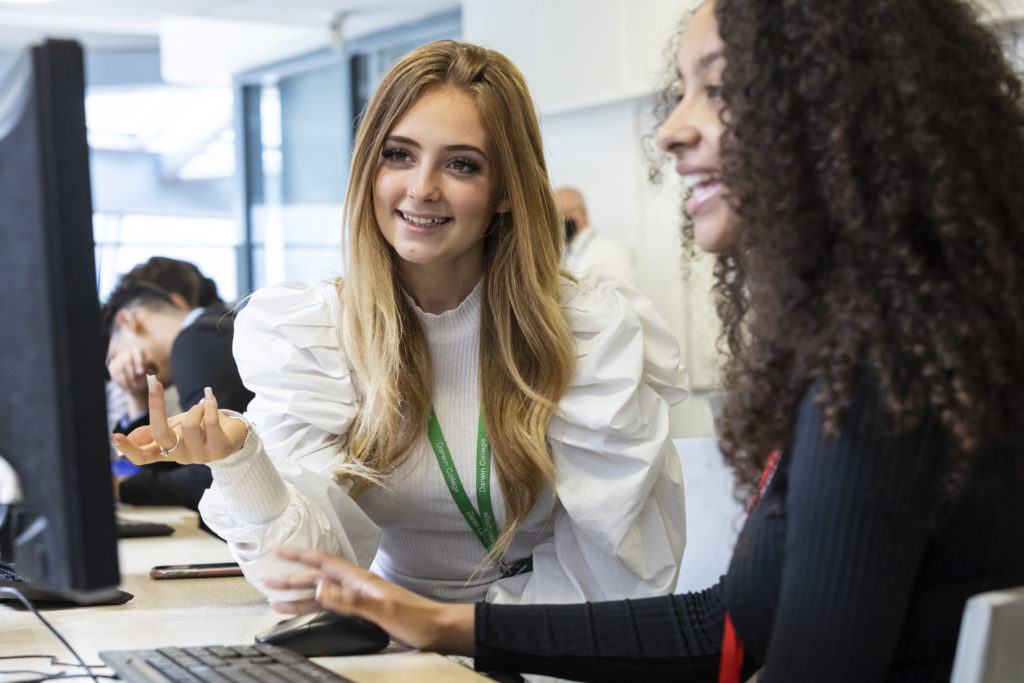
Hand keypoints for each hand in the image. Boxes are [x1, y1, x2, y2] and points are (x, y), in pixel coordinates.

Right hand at [106, 344, 151, 415]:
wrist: (136, 381)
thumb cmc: (148, 375)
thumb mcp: (152, 373)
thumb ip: (152, 372)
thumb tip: (152, 375)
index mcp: (139, 351)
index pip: (137, 352)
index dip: (139, 361)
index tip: (141, 372)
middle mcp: (127, 353)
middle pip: (127, 360)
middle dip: (131, 372)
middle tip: (136, 383)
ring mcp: (118, 359)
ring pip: (120, 368)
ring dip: (127, 379)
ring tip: (134, 387)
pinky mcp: (112, 366)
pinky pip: (115, 374)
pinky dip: (122, 382)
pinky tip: (128, 388)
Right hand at [110, 376, 248, 465]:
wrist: (233, 436)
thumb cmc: (199, 429)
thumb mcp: (174, 429)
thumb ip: (153, 433)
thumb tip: (130, 436)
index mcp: (166, 452)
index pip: (143, 456)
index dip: (129, 448)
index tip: (114, 436)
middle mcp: (180, 456)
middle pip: (161, 436)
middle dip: (156, 407)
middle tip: (153, 383)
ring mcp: (200, 455)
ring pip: (189, 424)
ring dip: (196, 408)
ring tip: (202, 406)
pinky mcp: (219, 449)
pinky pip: (210, 422)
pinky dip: (209, 405)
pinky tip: (210, 399)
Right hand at [263, 546, 474, 655]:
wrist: (440, 629)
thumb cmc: (418, 620)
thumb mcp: (383, 611)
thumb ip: (351, 600)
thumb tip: (321, 589)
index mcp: (360, 581)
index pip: (323, 563)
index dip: (298, 556)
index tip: (277, 549)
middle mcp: (358, 586)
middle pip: (318, 577)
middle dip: (290, 577)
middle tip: (265, 578)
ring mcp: (361, 598)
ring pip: (322, 592)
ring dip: (298, 594)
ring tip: (276, 599)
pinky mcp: (365, 611)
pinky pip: (332, 605)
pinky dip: (315, 606)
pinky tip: (308, 610)